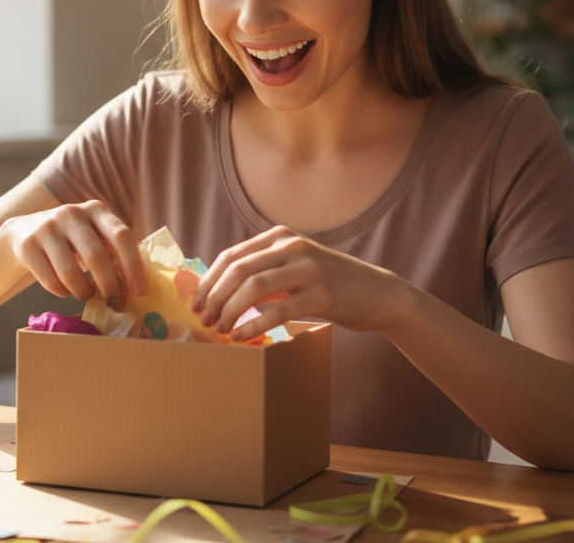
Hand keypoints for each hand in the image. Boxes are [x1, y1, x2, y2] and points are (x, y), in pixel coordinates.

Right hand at [0, 200, 144, 310]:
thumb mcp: (93, 234)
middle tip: (115, 305)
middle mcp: (72, 214)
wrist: (24, 230)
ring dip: (83, 292)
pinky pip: (51, 281)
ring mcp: (47, 227)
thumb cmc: (72, 240)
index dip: (134, 265)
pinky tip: (66, 289)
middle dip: (110, 287)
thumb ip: (113, 252)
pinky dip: (63, 292)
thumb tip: (137, 288)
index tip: (140, 291)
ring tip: (87, 295)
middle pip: (97, 257)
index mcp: (96, 209)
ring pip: (71, 273)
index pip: (122, 236)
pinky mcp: (28, 245)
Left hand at [190, 226, 405, 340]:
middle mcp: (293, 247)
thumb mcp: (295, 265)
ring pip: (253, 287)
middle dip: (214, 297)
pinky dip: (253, 326)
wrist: (378, 293)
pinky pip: (277, 311)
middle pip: (238, 270)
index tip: (196, 304)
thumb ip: (264, 269)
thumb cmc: (329, 283)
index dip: (208, 282)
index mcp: (280, 237)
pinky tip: (240, 337)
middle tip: (204, 320)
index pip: (232, 256)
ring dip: (230, 311)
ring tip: (220, 329)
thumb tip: (218, 290)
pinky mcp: (322, 295)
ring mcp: (309, 269)